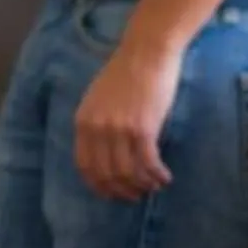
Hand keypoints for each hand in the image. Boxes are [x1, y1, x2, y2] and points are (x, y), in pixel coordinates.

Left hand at [73, 39, 182, 202]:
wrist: (146, 52)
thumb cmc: (126, 73)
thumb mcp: (99, 99)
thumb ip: (98, 124)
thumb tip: (106, 154)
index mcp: (82, 121)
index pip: (85, 165)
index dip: (99, 185)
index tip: (112, 193)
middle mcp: (97, 128)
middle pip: (106, 173)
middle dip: (123, 190)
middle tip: (137, 195)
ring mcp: (119, 129)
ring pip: (128, 172)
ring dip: (142, 185)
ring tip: (154, 185)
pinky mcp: (143, 128)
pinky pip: (147, 163)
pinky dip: (156, 175)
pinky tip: (165, 177)